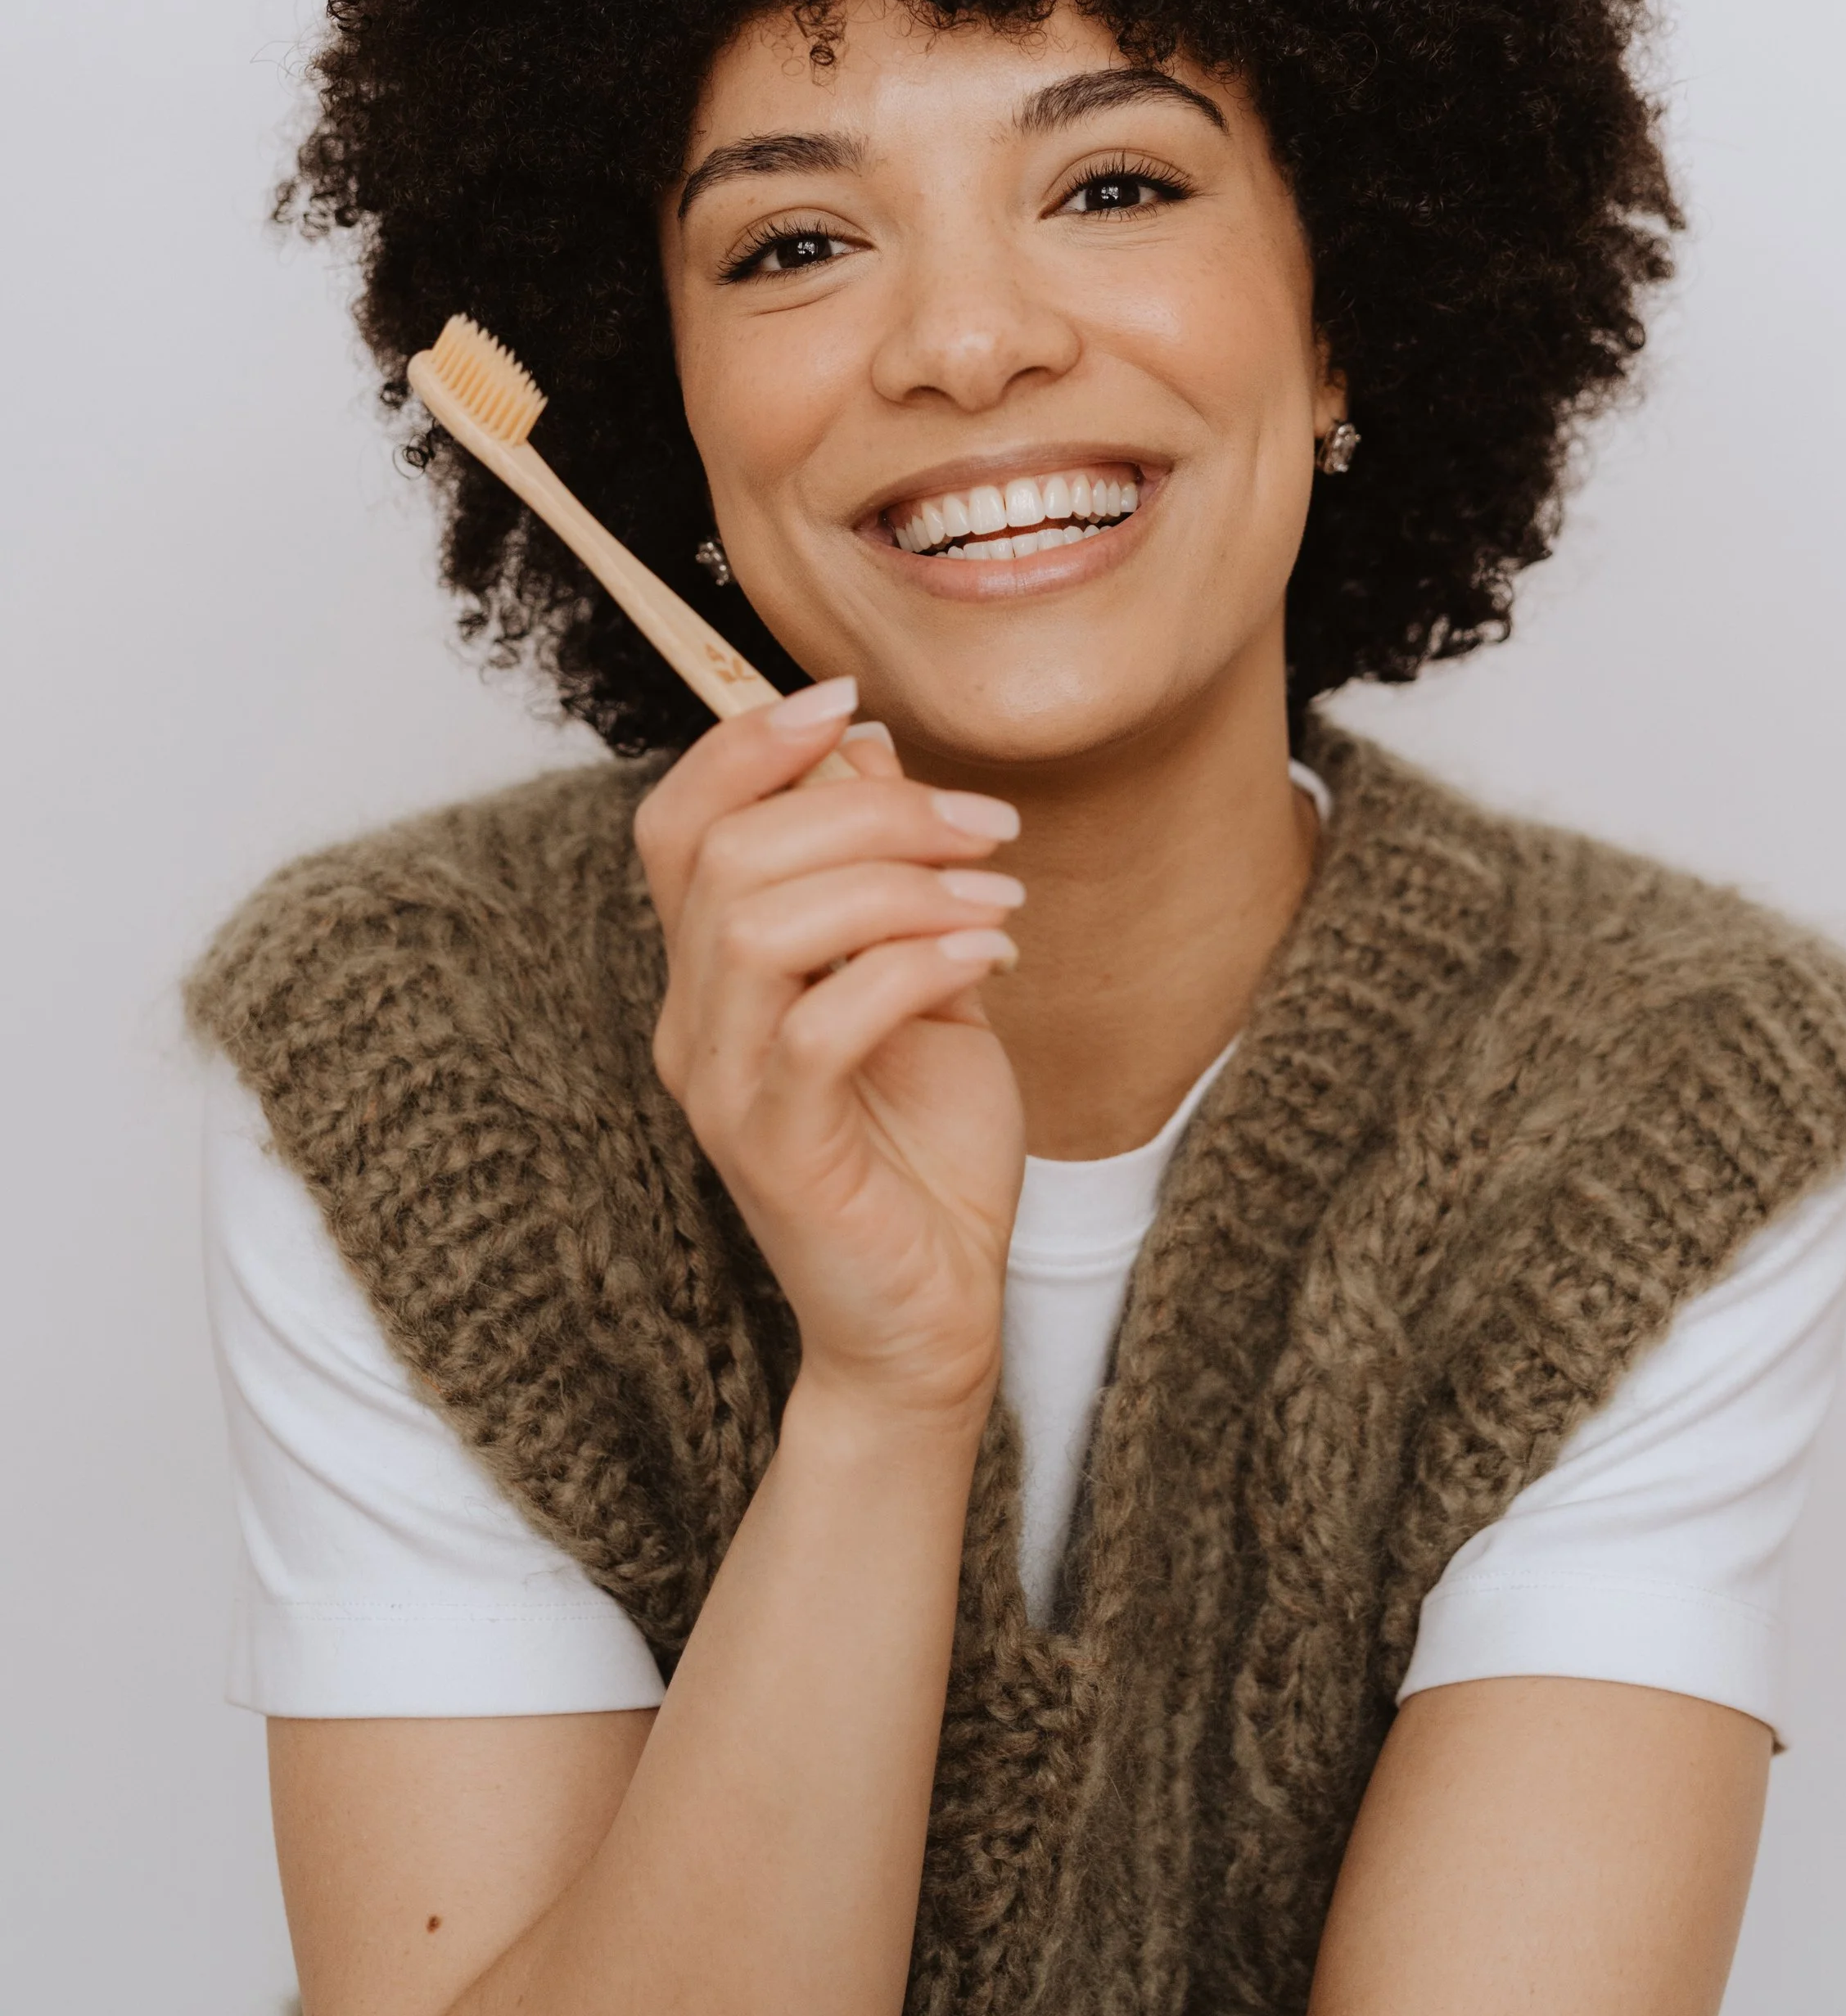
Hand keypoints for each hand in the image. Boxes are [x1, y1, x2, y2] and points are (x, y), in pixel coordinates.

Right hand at [634, 682, 1026, 1430]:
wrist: (932, 1315)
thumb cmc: (925, 1151)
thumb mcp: (918, 979)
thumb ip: (883, 875)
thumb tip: (867, 745)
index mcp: (713, 974)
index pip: (677, 824)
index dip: (746, 744)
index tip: (847, 700)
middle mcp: (694, 1022)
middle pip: (730, 854)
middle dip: (869, 810)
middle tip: (986, 828)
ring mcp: (724, 1089)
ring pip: (759, 923)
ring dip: (897, 884)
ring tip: (997, 901)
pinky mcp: (775, 1149)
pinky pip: (820, 1023)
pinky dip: (914, 965)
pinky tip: (990, 962)